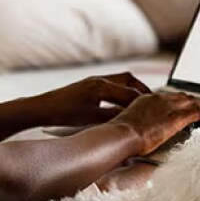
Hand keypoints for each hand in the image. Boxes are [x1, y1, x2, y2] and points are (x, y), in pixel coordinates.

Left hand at [34, 72, 151, 127]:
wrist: (43, 108)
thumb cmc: (64, 112)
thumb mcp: (91, 119)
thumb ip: (112, 118)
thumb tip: (131, 121)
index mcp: (101, 86)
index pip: (130, 94)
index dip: (144, 103)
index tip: (156, 110)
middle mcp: (99, 80)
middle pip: (129, 80)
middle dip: (142, 91)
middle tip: (154, 102)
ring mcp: (94, 82)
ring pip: (121, 81)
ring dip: (132, 90)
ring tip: (142, 103)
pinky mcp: (89, 86)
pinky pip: (112, 85)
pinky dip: (122, 92)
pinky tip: (123, 104)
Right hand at [111, 91, 199, 155]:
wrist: (123, 134)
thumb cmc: (121, 134)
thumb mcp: (128, 125)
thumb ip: (137, 125)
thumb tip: (138, 133)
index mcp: (147, 98)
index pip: (168, 97)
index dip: (179, 103)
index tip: (183, 110)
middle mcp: (159, 98)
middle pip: (183, 97)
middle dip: (193, 104)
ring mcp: (169, 105)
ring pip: (193, 102)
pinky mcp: (177, 116)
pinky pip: (199, 113)